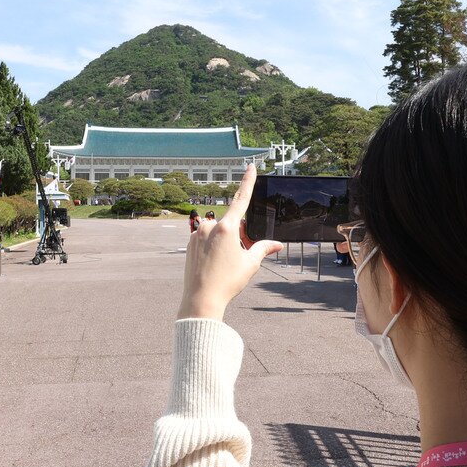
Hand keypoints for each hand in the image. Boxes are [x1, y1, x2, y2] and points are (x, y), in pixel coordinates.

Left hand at [178, 164, 282, 320]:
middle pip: (231, 223)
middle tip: (236, 257)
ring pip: (217, 232)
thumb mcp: (250, 264)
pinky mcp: (190, 242)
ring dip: (224, 241)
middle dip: (238, 235)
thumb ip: (263, 248)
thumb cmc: (227, 281)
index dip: (248, 181)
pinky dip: (212, 247)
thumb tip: (277, 244)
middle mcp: (210, 226)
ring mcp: (197, 233)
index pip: (241, 199)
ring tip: (223, 264)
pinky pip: (206, 239)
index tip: (250, 166)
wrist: (201, 299)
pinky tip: (213, 264)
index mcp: (227, 228)